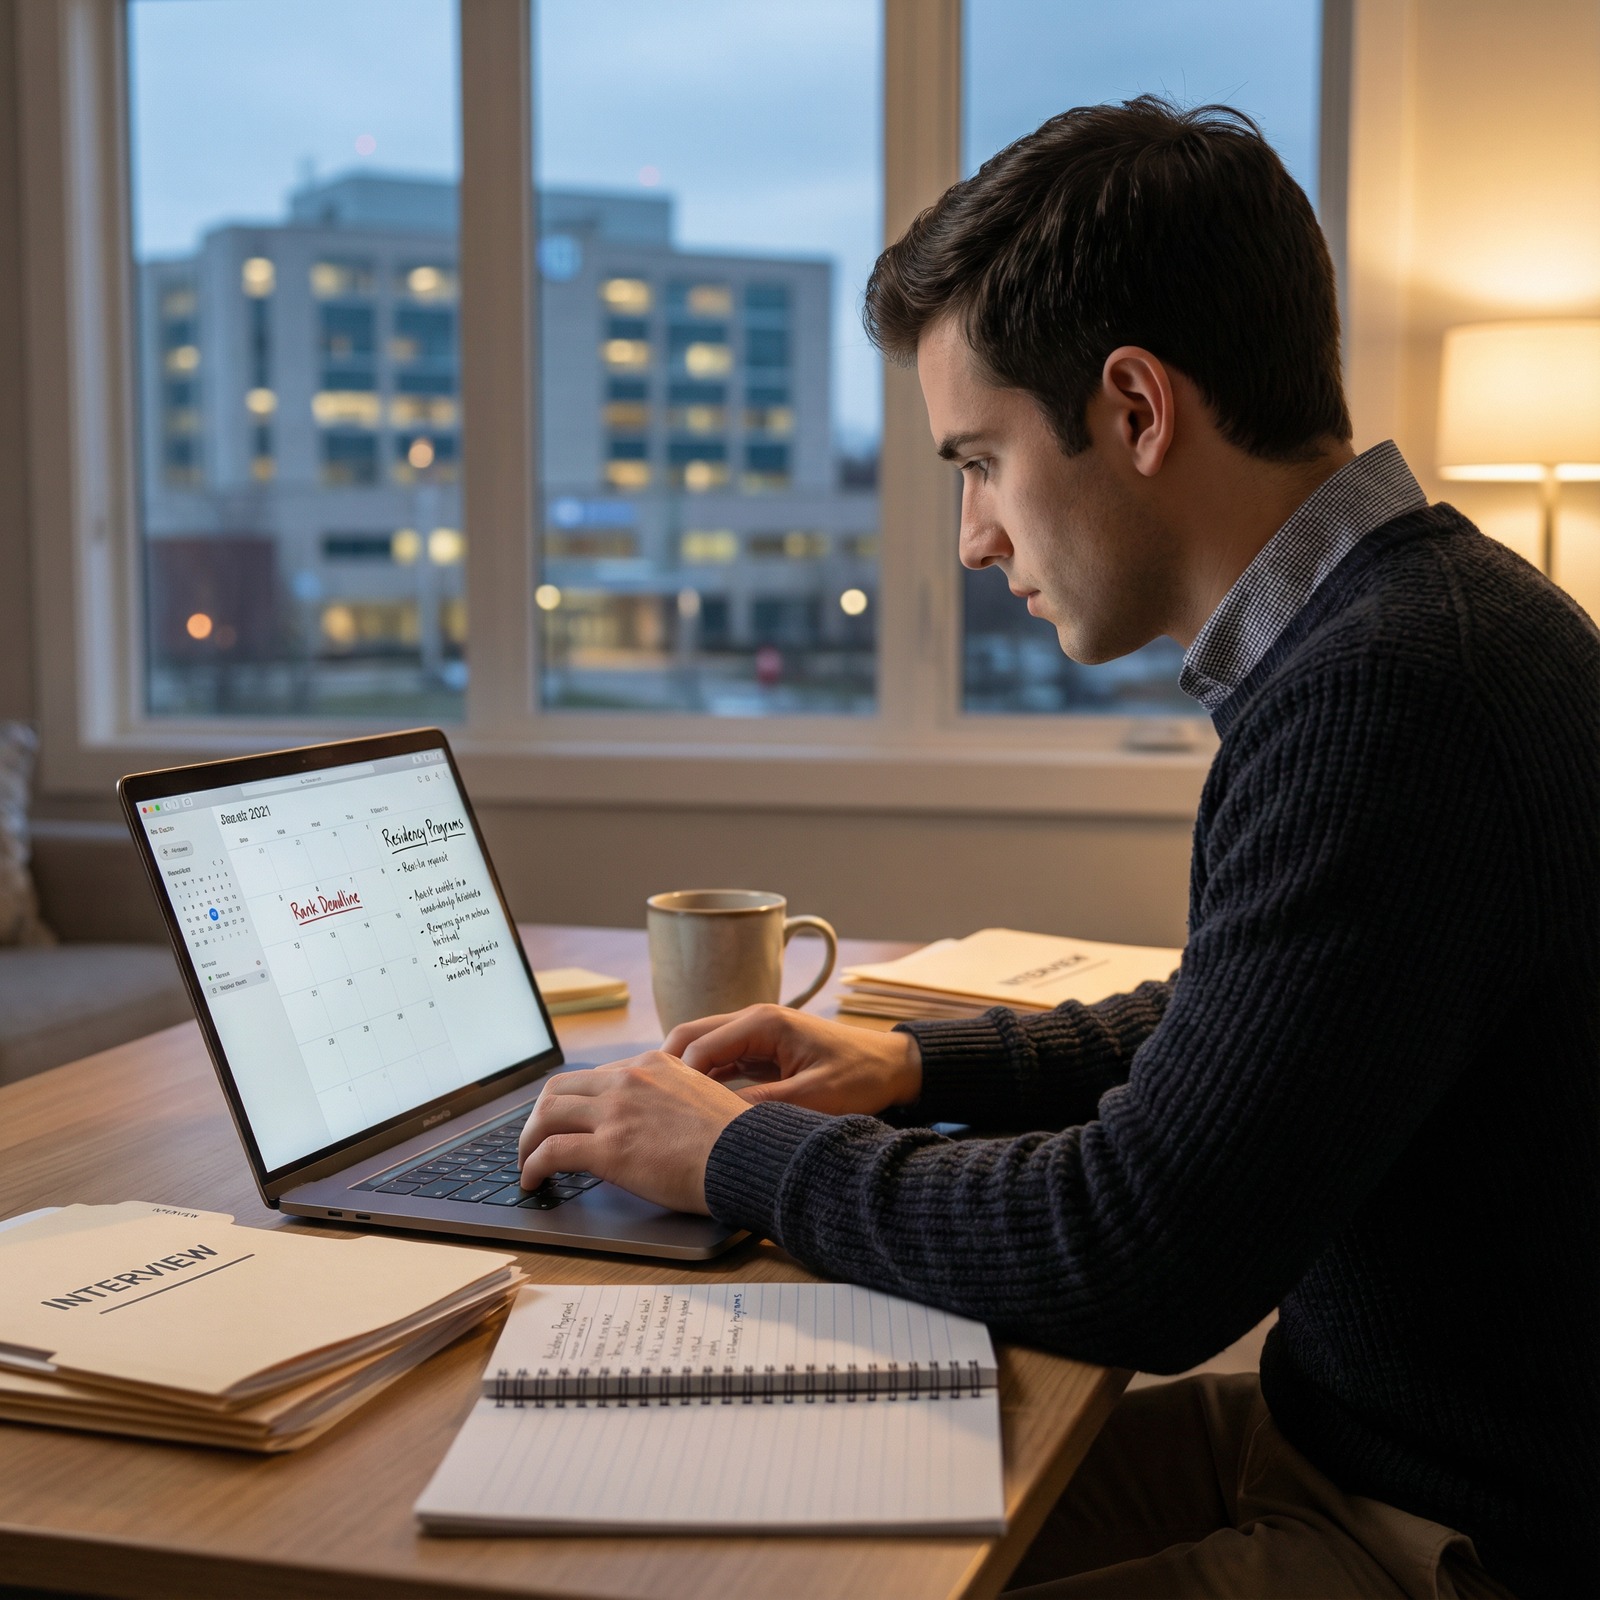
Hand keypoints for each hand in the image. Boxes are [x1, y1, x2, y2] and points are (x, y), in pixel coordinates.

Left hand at [517, 1052, 749, 1213]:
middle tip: (536, 1140)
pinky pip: (552, 1151)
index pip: (595, 1076)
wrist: (748, 1155)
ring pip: (546, 1115)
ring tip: (527, 1162)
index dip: (573, 1101)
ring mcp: (617, 1112)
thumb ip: (671, 1095)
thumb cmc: (735, 1137)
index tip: (567, 1121)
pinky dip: (533, 1166)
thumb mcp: (702, 1094)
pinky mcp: (609, 1148)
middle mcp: (630, 1079)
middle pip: (559, 1089)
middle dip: (540, 1116)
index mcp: (653, 1063)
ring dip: (528, 1141)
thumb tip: (655, 1117)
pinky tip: (533, 1181)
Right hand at [663, 1004, 922, 1116]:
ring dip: (683, 1073)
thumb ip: (763, 1105)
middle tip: (648, 1105)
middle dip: (667, 1069)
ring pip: (702, 1046)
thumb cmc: (860, 1077)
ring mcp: (757, 1031)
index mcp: (763, 1022)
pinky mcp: (762, 1047)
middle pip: (691, 1036)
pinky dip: (704, 1077)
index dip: (678, 1080)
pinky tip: (693, 1104)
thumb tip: (717, 1119)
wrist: (893, 1066)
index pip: (699, 1047)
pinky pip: (720, 1058)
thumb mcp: (813, 1097)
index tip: (663, 1113)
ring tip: (663, 1108)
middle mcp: (754, 1018)